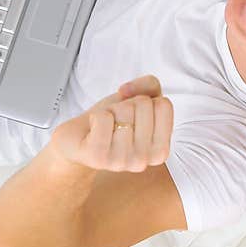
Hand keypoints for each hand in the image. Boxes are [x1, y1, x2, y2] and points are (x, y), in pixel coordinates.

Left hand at [49, 75, 173, 172]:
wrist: (81, 138)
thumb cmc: (113, 120)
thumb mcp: (139, 99)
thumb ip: (150, 85)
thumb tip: (126, 90)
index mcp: (160, 150)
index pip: (164, 105)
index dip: (146, 101)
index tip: (136, 115)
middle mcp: (144, 160)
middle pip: (144, 104)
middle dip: (127, 105)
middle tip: (118, 121)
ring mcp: (122, 161)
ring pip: (124, 110)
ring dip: (110, 111)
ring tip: (106, 127)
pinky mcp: (99, 158)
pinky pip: (103, 118)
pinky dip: (96, 116)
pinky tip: (94, 130)